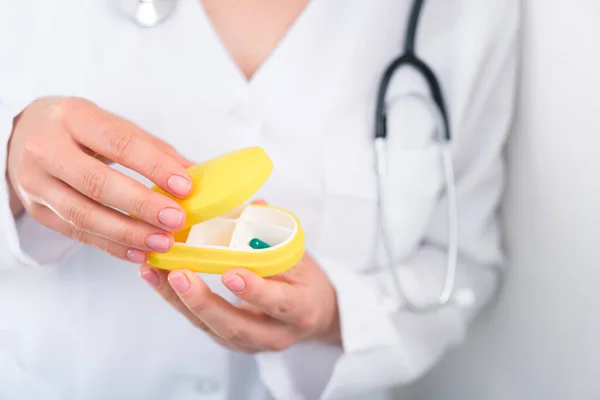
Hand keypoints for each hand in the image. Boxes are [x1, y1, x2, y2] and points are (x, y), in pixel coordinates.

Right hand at [7, 97, 193, 262]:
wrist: (24, 136)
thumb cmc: (79, 130)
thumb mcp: (111, 125)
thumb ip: (152, 148)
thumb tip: (194, 173)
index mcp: (72, 116)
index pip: (118, 143)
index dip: (153, 166)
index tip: (184, 187)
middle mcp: (46, 148)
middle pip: (96, 183)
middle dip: (141, 205)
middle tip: (176, 219)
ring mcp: (35, 182)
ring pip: (83, 215)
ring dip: (128, 233)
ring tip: (162, 242)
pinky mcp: (36, 210)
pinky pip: (77, 233)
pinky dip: (111, 246)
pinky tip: (139, 253)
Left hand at [139, 253, 340, 352]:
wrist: (312, 314)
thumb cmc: (304, 280)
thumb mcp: (300, 256)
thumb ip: (277, 235)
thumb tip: (255, 205)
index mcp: (300, 309)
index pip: (279, 303)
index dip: (256, 291)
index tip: (231, 273)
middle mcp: (275, 333)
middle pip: (236, 327)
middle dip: (204, 302)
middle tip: (180, 274)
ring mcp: (250, 343)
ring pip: (212, 328)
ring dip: (180, 301)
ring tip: (155, 272)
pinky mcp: (229, 341)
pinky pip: (200, 324)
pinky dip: (176, 301)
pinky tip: (156, 278)